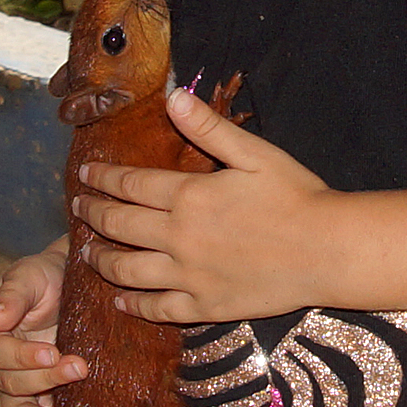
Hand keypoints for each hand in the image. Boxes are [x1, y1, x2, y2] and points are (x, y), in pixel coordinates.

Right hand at [0, 243, 87, 406]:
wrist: (65, 282)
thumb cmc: (42, 275)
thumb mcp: (28, 275)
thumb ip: (12, 295)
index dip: (22, 356)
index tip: (52, 353)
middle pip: (9, 382)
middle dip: (44, 378)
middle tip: (79, 367)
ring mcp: (11, 379)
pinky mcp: (34, 390)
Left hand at [73, 87, 336, 323]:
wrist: (328, 251)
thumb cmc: (296, 195)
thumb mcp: (254, 152)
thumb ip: (209, 127)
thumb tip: (173, 96)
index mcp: (189, 195)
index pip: (129, 185)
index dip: (102, 178)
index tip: (84, 174)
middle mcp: (179, 237)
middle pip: (120, 226)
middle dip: (92, 216)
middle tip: (78, 210)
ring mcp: (190, 276)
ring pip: (128, 271)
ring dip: (101, 261)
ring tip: (87, 254)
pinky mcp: (205, 306)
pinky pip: (158, 309)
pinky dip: (134, 305)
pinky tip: (121, 301)